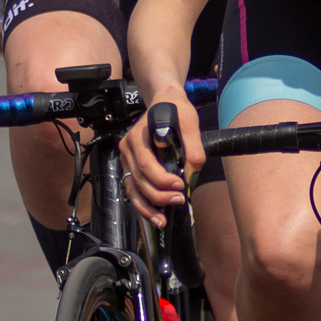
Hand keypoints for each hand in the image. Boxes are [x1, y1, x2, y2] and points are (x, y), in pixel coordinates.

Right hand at [122, 94, 202, 222]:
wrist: (164, 99)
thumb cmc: (176, 108)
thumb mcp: (189, 122)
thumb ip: (193, 148)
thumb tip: (191, 176)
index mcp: (138, 136)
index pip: (145, 163)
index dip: (161, 178)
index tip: (180, 185)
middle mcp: (128, 148)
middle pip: (138, 179)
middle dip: (158, 195)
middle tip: (179, 201)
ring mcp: (127, 159)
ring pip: (132, 189)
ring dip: (147, 207)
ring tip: (163, 221)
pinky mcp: (131, 168)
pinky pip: (133, 190)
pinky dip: (143, 206)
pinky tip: (155, 216)